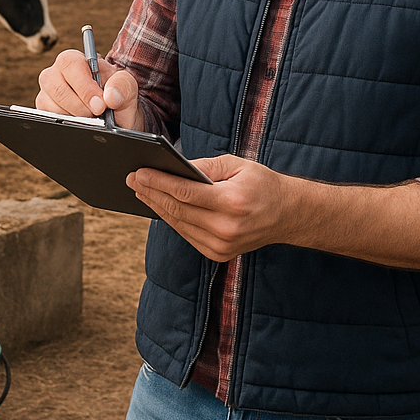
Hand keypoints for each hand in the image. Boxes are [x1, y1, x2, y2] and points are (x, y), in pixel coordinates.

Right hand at [36, 49, 144, 130]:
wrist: (118, 121)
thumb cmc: (119, 99)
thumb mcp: (129, 89)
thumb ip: (123, 86)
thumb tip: (109, 96)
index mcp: (79, 60)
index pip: (70, 63)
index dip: (83, 85)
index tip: (100, 104)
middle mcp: (59, 73)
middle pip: (54, 84)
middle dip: (78, 104)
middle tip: (97, 114)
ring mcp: (49, 92)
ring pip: (47, 102)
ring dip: (72, 115)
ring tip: (91, 119)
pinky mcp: (45, 109)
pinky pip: (46, 116)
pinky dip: (64, 123)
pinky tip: (80, 124)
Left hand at [127, 154, 291, 261]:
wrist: (287, 214)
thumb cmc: (262, 184)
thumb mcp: (237, 165)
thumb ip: (205, 166)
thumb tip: (174, 167)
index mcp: (232, 203)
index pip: (185, 192)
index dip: (159, 182)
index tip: (140, 173)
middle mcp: (226, 228)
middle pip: (177, 209)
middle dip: (152, 193)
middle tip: (132, 179)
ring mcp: (221, 245)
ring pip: (178, 224)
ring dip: (157, 207)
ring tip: (141, 191)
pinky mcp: (218, 254)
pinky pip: (187, 234)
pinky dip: (172, 220)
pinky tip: (160, 206)